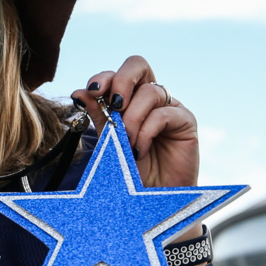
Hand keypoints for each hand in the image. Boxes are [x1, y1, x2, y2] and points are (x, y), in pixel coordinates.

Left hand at [70, 56, 198, 188]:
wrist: (151, 200)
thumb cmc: (130, 172)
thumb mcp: (108, 142)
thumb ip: (98, 116)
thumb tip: (79, 92)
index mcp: (129, 99)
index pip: (116, 74)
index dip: (103, 77)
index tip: (90, 92)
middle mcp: (149, 98)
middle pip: (137, 65)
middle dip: (121, 80)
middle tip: (113, 105)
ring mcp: (169, 107)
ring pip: (150, 91)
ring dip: (132, 118)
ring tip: (126, 143)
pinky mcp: (186, 121)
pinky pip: (165, 113)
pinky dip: (146, 131)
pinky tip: (140, 150)